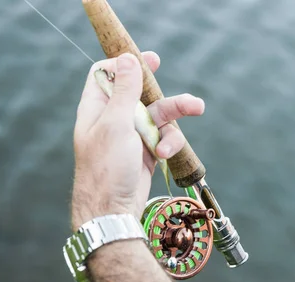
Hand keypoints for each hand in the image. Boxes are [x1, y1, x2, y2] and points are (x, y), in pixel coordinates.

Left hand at [71, 52, 204, 229]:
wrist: (113, 210)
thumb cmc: (107, 167)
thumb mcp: (115, 124)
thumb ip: (124, 91)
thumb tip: (127, 58)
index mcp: (97, 108)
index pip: (105, 75)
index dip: (123, 64)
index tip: (142, 59)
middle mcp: (113, 119)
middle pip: (138, 91)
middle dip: (155, 81)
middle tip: (160, 63)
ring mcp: (131, 136)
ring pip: (158, 114)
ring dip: (176, 113)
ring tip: (197, 107)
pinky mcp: (147, 152)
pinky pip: (164, 137)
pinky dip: (169, 142)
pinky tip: (165, 153)